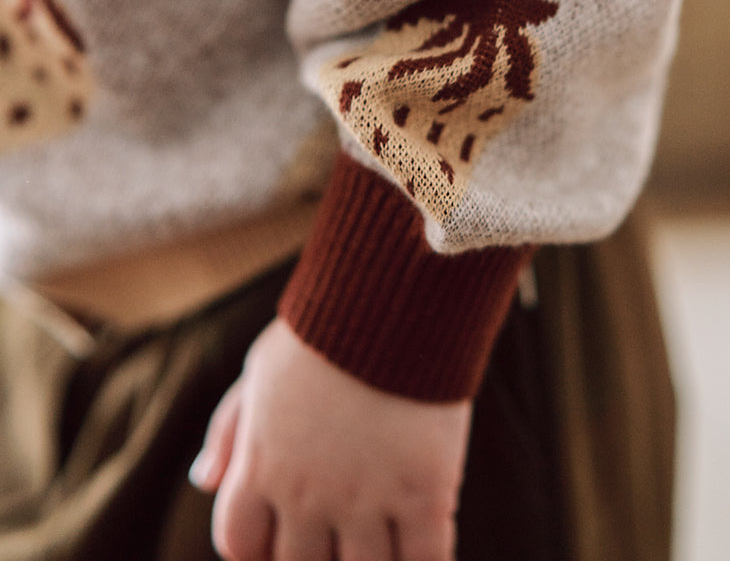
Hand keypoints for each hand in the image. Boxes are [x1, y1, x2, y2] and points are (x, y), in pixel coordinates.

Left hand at [190, 318, 471, 560]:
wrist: (394, 294)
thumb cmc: (325, 329)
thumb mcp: (261, 369)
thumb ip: (230, 427)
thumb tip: (204, 480)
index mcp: (262, 465)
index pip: (240, 543)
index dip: (259, 546)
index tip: (283, 532)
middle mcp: (307, 494)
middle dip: (316, 555)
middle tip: (339, 533)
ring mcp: (367, 500)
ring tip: (381, 540)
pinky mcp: (425, 494)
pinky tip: (426, 550)